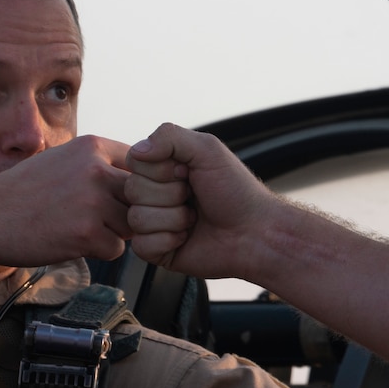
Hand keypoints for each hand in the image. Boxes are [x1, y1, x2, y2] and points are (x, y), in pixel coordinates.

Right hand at [0, 135, 133, 265]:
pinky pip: (116, 249)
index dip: (140, 185)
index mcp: (92, 147)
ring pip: (132, 225)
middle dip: (130, 211)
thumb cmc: (24, 191)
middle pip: (143, 196)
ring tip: (81, 228)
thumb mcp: (62, 159)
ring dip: (114, 233)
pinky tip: (71, 241)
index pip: (144, 164)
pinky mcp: (86, 233)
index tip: (121, 197)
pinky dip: (98, 251)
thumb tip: (142, 178)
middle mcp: (96, 169)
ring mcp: (92, 201)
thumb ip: (98, 163)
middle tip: (105, 219)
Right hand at [125, 124, 275, 276]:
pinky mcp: (156, 250)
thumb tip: (136, 150)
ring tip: (194, 219)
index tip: (187, 173)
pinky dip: (168, 241)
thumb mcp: (207, 149)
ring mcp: (153, 223)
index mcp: (162, 169)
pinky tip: (186, 238)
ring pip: (136, 219)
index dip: (162, 170)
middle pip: (133, 190)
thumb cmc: (236, 190)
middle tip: (193, 198)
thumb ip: (169, 137)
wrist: (255, 232)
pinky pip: (142, 246)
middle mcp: (154, 194)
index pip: (134, 162)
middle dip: (170, 195)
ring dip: (173, 219)